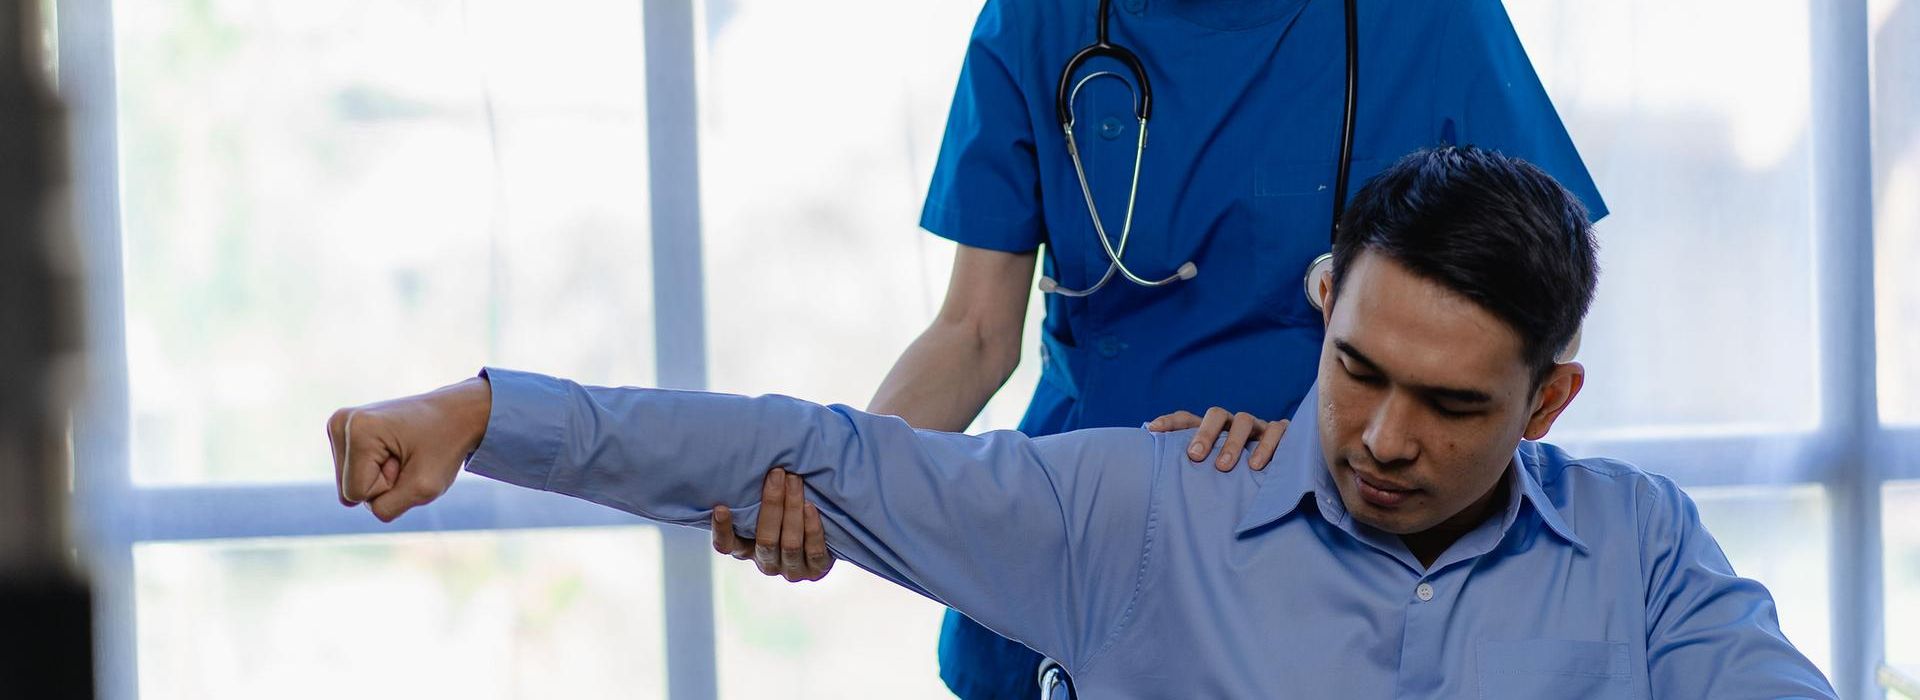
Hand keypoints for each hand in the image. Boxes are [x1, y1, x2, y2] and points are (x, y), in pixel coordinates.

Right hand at [325, 377, 491, 521]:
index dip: (390, 487)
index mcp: (357, 429)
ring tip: (404, 452)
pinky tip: (396, 448)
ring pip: (350, 484)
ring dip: (382, 478)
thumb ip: (386, 508)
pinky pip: (354, 475)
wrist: (458, 413)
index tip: (411, 459)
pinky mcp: (345, 431)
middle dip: (384, 484)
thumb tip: (352, 502)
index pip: (356, 494)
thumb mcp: (424, 488)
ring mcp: (340, 425)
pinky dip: (378, 470)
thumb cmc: (446, 446)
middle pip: (349, 491)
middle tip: (409, 457)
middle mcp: (341, 422)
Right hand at [711, 467, 834, 581]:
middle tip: (778, 473)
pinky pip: (813, 551)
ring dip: (792, 509)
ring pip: (790, 543)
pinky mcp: (815, 570)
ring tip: (795, 480)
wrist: (826, 535)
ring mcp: (791, 569)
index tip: (721, 507)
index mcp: (747, 549)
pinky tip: (810, 506)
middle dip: (772, 503)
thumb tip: (749, 459)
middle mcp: (766, 563)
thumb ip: (755, 496)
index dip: (722, 530)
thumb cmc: (787, 511)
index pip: (726, 546)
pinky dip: (812, 528)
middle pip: (766, 539)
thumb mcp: (768, 506)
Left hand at [1145, 407, 1288, 471]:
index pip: (1187, 418)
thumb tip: (1151, 455)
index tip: (1153, 431)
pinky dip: (1269, 445)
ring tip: (1225, 467)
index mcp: (1212, 428)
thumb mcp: (1210, 469)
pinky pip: (1279, 431)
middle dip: (1206, 434)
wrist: (1276, 475)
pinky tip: (1260, 466)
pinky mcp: (1282, 434)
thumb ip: (1185, 464)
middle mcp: (1234, 423)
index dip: (1170, 422)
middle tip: (1195, 456)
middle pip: (1218, 415)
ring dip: (1234, 442)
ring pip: (1245, 421)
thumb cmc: (1234, 474)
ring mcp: (1258, 427)